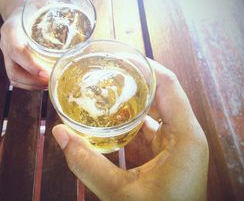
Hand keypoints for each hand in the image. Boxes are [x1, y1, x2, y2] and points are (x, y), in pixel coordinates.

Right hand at [0, 0, 48, 89]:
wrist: (15, 10)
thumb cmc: (32, 7)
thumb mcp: (42, 4)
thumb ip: (57, 9)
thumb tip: (80, 17)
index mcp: (11, 29)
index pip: (17, 50)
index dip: (30, 64)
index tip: (46, 73)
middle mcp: (5, 44)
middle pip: (14, 70)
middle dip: (33, 81)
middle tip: (52, 82)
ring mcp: (6, 54)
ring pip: (14, 77)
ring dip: (32, 85)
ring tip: (50, 84)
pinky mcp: (10, 61)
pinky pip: (16, 78)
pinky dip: (30, 84)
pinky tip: (43, 83)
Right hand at [52, 60, 208, 200]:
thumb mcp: (120, 194)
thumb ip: (87, 163)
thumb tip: (59, 133)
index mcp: (185, 138)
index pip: (168, 85)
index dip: (145, 65)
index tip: (119, 55)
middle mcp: (185, 137)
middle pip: (160, 95)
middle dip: (131, 82)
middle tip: (104, 71)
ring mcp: (176, 147)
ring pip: (151, 114)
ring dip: (128, 103)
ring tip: (102, 90)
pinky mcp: (166, 157)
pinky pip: (147, 131)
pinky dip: (127, 124)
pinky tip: (107, 120)